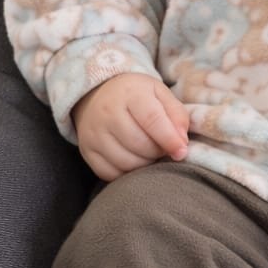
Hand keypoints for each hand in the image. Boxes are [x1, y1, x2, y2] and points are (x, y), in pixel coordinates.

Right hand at [72, 73, 189, 181]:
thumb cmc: (137, 96)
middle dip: (158, 152)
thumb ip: (177, 115)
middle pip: (139, 144)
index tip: (181, 152)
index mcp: (130, 93)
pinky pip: (110, 174)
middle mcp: (107, 112)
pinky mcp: (86, 151)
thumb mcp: (160, 94)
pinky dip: (127, 173)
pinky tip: (133, 159)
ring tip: (148, 152)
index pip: (152, 120)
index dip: (170, 139)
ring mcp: (93, 133)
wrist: (99, 94)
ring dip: (145, 164)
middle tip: (162, 147)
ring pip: (126, 163)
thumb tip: (181, 144)